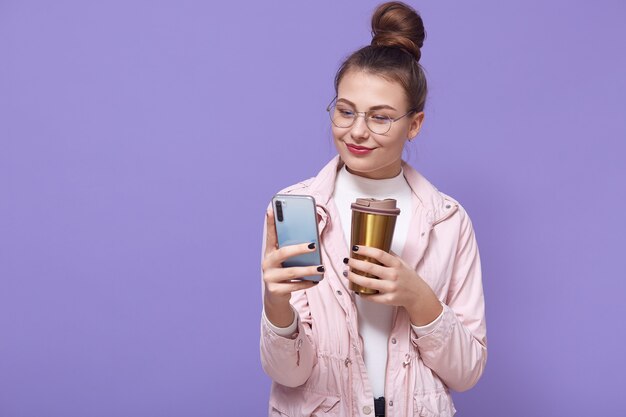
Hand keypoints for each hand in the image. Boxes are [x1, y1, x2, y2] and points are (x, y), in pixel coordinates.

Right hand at [262, 208, 323, 326]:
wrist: (275, 297)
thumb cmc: (285, 273)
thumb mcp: (287, 260)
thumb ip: (294, 249)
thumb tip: (314, 236)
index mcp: (270, 252)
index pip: (270, 235)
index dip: (270, 222)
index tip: (272, 209)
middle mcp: (267, 263)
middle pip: (282, 253)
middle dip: (299, 249)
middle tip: (313, 246)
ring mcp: (269, 278)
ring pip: (291, 272)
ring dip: (308, 270)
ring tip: (321, 268)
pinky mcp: (275, 290)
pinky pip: (294, 286)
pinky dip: (307, 283)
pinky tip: (316, 280)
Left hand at [344, 245, 442, 325]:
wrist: (418, 295)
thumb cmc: (408, 277)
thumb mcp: (403, 263)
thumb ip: (390, 255)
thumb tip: (376, 244)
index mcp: (396, 264)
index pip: (379, 254)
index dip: (365, 250)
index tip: (355, 248)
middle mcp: (393, 276)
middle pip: (369, 268)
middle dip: (355, 263)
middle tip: (347, 260)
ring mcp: (391, 288)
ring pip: (367, 283)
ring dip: (354, 277)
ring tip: (347, 273)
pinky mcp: (388, 300)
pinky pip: (371, 297)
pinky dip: (361, 293)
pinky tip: (355, 288)